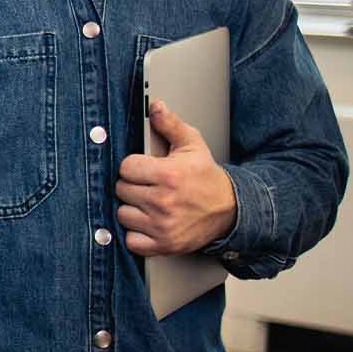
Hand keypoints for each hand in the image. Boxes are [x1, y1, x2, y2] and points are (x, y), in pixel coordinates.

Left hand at [115, 99, 237, 255]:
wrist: (231, 210)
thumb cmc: (207, 178)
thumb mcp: (193, 145)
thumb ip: (170, 124)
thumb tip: (154, 106)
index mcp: (169, 175)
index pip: (126, 167)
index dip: (133, 166)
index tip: (144, 169)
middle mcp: (164, 202)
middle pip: (121, 190)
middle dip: (132, 186)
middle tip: (148, 186)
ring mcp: (162, 226)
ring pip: (123, 214)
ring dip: (132, 210)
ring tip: (148, 204)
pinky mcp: (164, 245)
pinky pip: (131, 241)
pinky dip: (136, 234)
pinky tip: (148, 223)